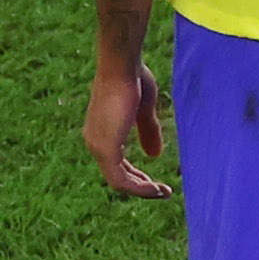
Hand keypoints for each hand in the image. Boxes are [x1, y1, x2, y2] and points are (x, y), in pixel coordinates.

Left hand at [85, 57, 170, 197]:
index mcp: (101, 133)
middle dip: (141, 185)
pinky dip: (140, 188)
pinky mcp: (106, 150)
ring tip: (164, 192)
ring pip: (119, 182)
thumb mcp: (144, 111)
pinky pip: (121, 181)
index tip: (156, 182)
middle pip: (117, 176)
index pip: (116, 164)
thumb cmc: (133, 80)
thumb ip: (148, 132)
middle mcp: (94, 142)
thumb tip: (154, 155)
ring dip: (142, 190)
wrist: (122, 66)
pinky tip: (157, 189)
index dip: (136, 175)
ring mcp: (97, 147)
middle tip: (162, 191)